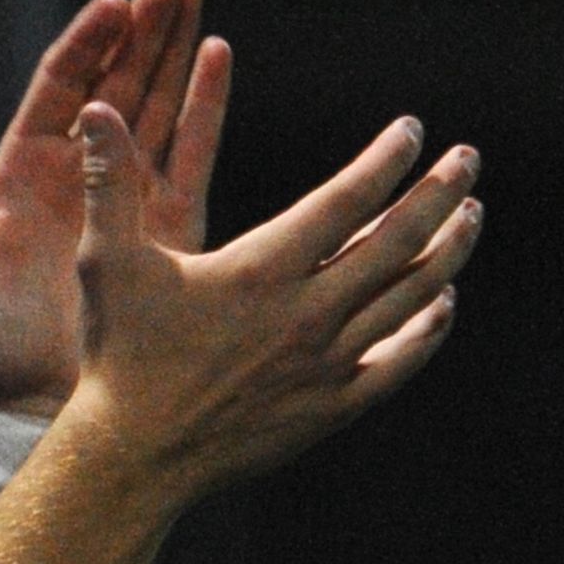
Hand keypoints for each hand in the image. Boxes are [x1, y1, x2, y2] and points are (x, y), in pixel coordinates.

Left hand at [0, 0, 227, 412]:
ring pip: (154, 104)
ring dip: (174, 49)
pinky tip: (218, 55)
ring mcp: (123, 191)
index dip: (85, 45)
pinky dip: (205, 106)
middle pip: (113, 82)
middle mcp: (77, 168)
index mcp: (23, 168)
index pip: (58, 87)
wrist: (35, 396)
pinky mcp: (165, 222)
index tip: (112, 3)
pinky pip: (191, 153)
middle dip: (140, 31)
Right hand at [65, 99, 481, 509]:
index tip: (412, 130)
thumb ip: (110, 183)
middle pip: (397, 242)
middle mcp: (307, 314)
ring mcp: (327, 363)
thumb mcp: (106, 262)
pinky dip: (429, 328)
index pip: (346, 201)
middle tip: (467, 159)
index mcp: (261, 270)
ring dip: (448, 251)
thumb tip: (94, 109)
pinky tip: (444, 302)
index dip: (386, 162)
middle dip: (439, 193)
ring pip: (411, 298)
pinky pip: (400, 362)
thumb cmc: (120, 353)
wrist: (135, 454)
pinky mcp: (332, 406)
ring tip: (469, 215)